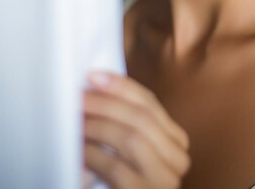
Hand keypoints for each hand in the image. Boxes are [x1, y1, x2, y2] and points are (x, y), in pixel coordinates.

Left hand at [83, 71, 190, 188]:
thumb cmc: (122, 181)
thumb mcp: (128, 148)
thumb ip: (123, 122)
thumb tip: (96, 84)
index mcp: (176, 142)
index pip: (150, 103)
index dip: (121, 86)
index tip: (93, 76)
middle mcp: (178, 160)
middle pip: (142, 118)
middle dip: (105, 104)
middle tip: (78, 99)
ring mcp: (165, 182)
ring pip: (132, 138)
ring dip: (99, 126)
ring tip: (77, 123)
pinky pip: (118, 168)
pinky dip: (94, 155)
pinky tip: (80, 150)